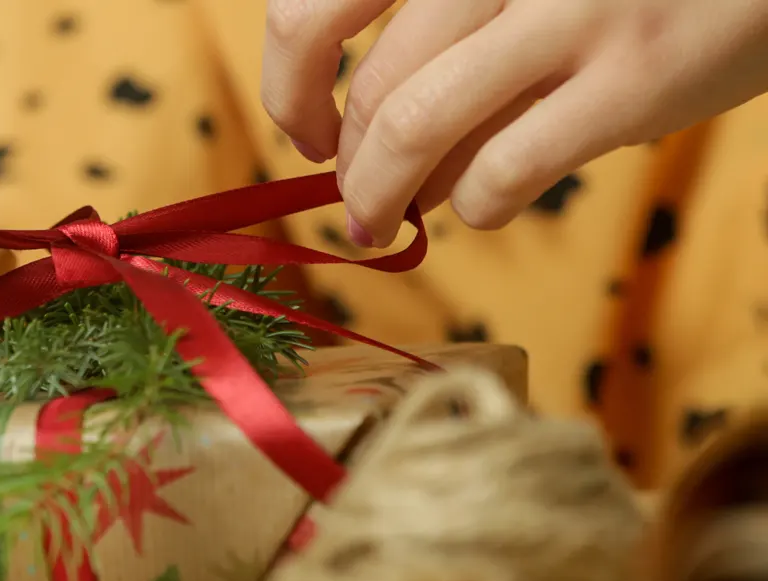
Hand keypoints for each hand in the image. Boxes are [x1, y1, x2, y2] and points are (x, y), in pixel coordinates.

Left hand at [261, 0, 767, 245]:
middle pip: (370, 88)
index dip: (290, 86)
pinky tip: (483, 205)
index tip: (308, 133)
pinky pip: (502, 173)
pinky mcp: (629, 81)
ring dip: (383, 198)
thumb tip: (352, 132)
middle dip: (349, 170)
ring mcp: (566, 14)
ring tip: (385, 221)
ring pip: (413, 129)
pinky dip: (473, 208)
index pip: (315, 7)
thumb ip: (434, 25)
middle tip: (358, 201)